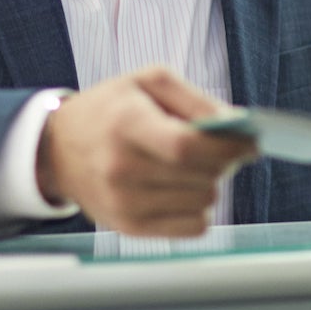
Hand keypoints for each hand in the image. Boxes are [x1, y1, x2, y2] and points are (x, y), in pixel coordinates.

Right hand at [37, 67, 254, 236]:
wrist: (58, 150)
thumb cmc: (111, 109)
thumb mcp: (148, 81)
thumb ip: (195, 100)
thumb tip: (236, 126)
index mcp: (125, 125)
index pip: (186, 146)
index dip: (228, 147)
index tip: (252, 142)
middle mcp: (120, 168)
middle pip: (200, 177)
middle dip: (226, 162)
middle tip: (226, 149)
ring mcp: (124, 203)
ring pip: (203, 203)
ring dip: (212, 183)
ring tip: (196, 166)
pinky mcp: (129, 228)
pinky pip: (193, 228)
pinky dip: (200, 208)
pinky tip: (185, 188)